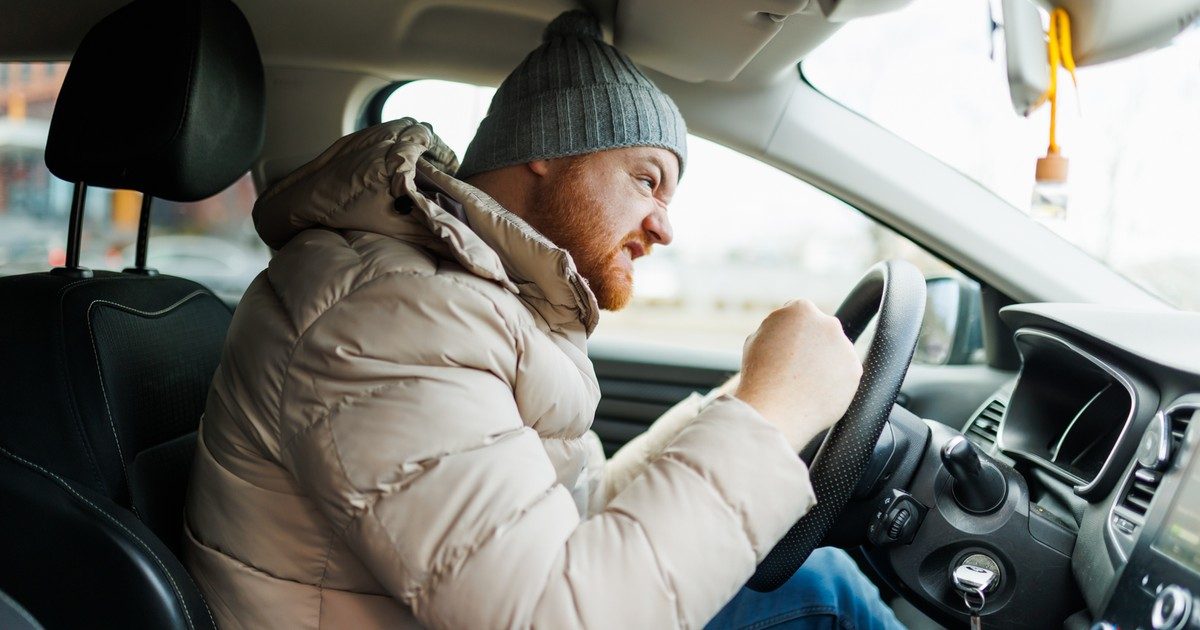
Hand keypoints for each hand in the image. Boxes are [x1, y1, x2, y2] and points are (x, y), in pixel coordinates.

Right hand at [733, 299, 862, 450]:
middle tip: (795, 368)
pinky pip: (844, 375)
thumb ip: (777, 328)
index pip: (799, 314)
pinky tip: (815, 393)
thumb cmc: (758, 376)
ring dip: (825, 364)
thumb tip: (787, 331)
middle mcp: (828, 323)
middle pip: (821, 331)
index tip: (784, 348)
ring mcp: (844, 347)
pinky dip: (833, 383)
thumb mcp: (756, 340)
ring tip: (803, 384)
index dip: (789, 332)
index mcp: (801, 310)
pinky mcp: (855, 371)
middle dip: (811, 345)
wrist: (772, 410)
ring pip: (835, 353)